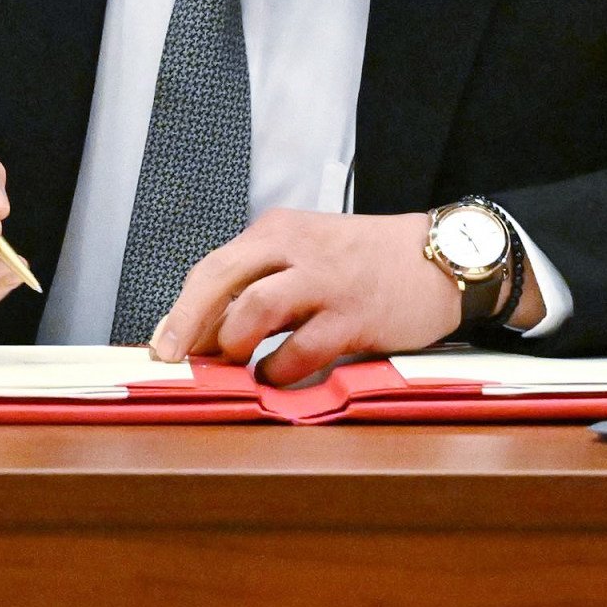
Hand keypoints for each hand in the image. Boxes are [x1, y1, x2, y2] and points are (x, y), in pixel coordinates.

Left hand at [148, 209, 457, 385]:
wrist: (443, 258)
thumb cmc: (367, 262)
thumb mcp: (309, 253)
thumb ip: (264, 282)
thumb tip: (209, 331)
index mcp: (277, 230)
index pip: (213, 266)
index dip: (182, 308)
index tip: (163, 342)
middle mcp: (295, 247)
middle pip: (220, 279)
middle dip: (187, 323)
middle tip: (173, 359)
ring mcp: (325, 280)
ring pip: (254, 308)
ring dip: (234, 344)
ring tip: (235, 366)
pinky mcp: (354, 314)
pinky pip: (302, 348)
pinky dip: (280, 369)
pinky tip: (275, 377)